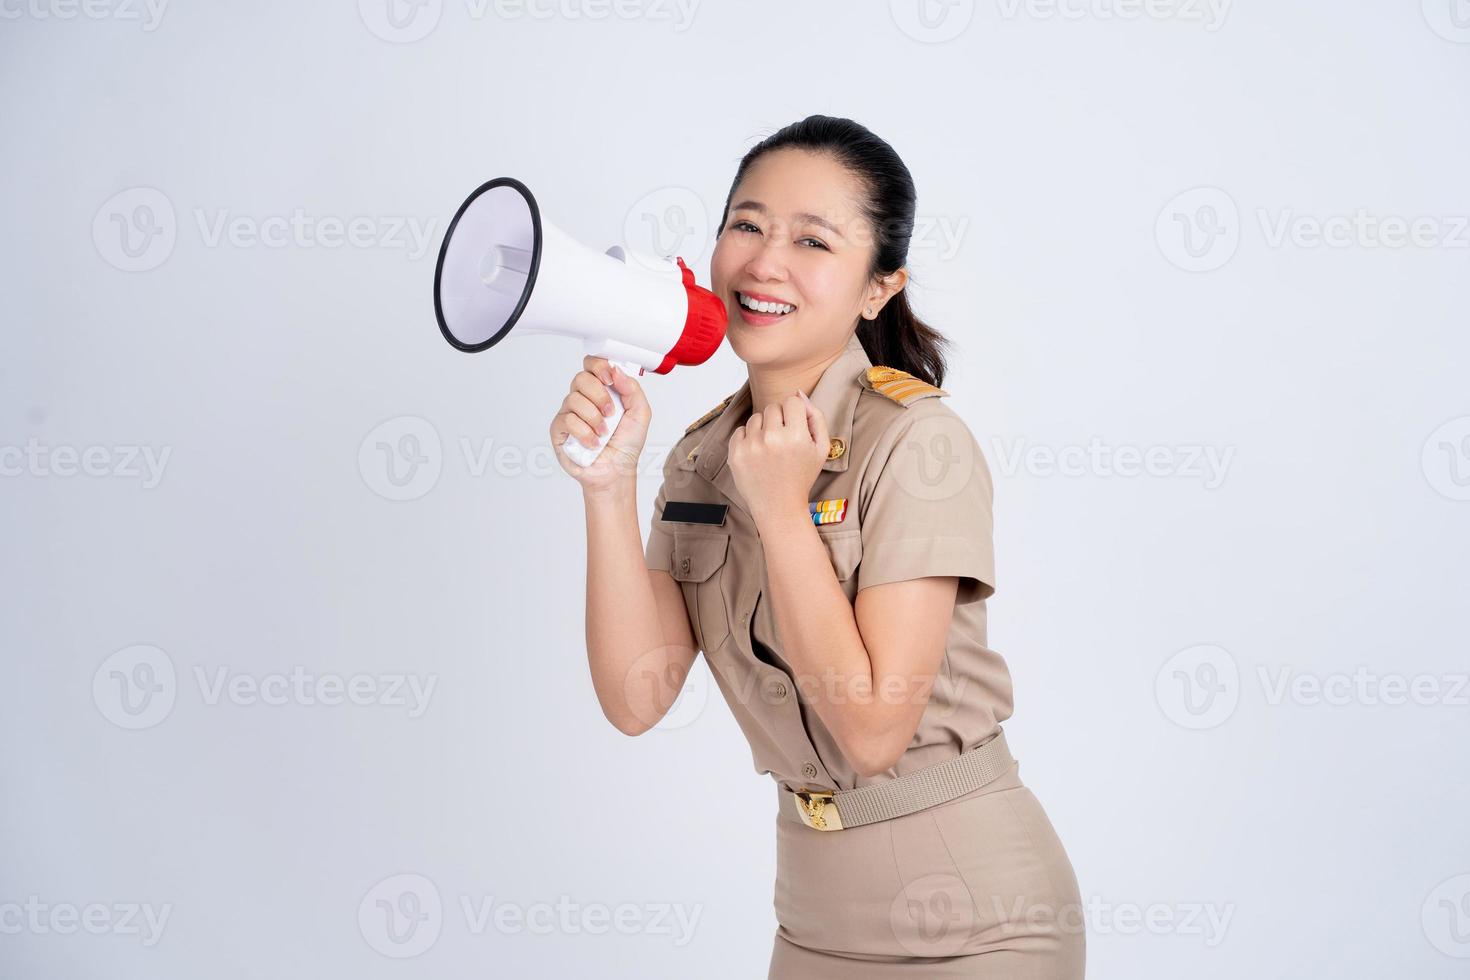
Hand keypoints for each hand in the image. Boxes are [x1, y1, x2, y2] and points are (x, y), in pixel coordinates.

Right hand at [550, 355, 650, 491]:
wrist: (617, 471)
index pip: (592, 364)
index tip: (610, 378)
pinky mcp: (560, 429)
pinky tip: (593, 443)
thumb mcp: (640, 413)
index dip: (599, 366)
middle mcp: (583, 398)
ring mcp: (569, 413)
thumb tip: (616, 369)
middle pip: (581, 378)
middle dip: (600, 395)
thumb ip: (631, 388)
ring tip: (604, 433)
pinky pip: (567, 420)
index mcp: (602, 390)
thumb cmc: (626, 444)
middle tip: (611, 413)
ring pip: (574, 399)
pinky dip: (585, 433)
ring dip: (594, 418)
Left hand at [727, 390, 828, 525]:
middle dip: (779, 420)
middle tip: (782, 441)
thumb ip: (816, 417)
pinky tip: (758, 454)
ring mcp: (751, 446)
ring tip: (770, 449)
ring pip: (756, 417)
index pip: (792, 402)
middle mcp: (772, 438)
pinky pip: (740, 430)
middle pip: (773, 407)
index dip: (795, 414)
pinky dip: (748, 439)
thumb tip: (799, 393)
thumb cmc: (801, 477)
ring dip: (763, 428)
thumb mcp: (821, 448)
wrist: (779, 507)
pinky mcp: (735, 454)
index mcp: (796, 436)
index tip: (795, 429)